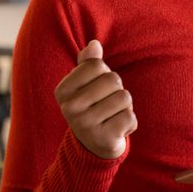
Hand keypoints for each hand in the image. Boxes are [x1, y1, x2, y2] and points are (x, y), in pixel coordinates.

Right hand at [53, 40, 136, 158]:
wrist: (94, 146)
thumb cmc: (92, 107)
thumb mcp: (86, 84)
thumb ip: (89, 63)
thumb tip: (94, 44)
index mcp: (62, 91)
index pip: (97, 65)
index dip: (104, 74)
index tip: (97, 90)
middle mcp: (69, 108)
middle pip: (113, 80)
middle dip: (117, 90)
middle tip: (106, 106)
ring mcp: (85, 125)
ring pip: (124, 98)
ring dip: (125, 107)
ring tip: (112, 117)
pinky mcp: (103, 139)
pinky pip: (130, 117)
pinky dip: (129, 123)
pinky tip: (117, 130)